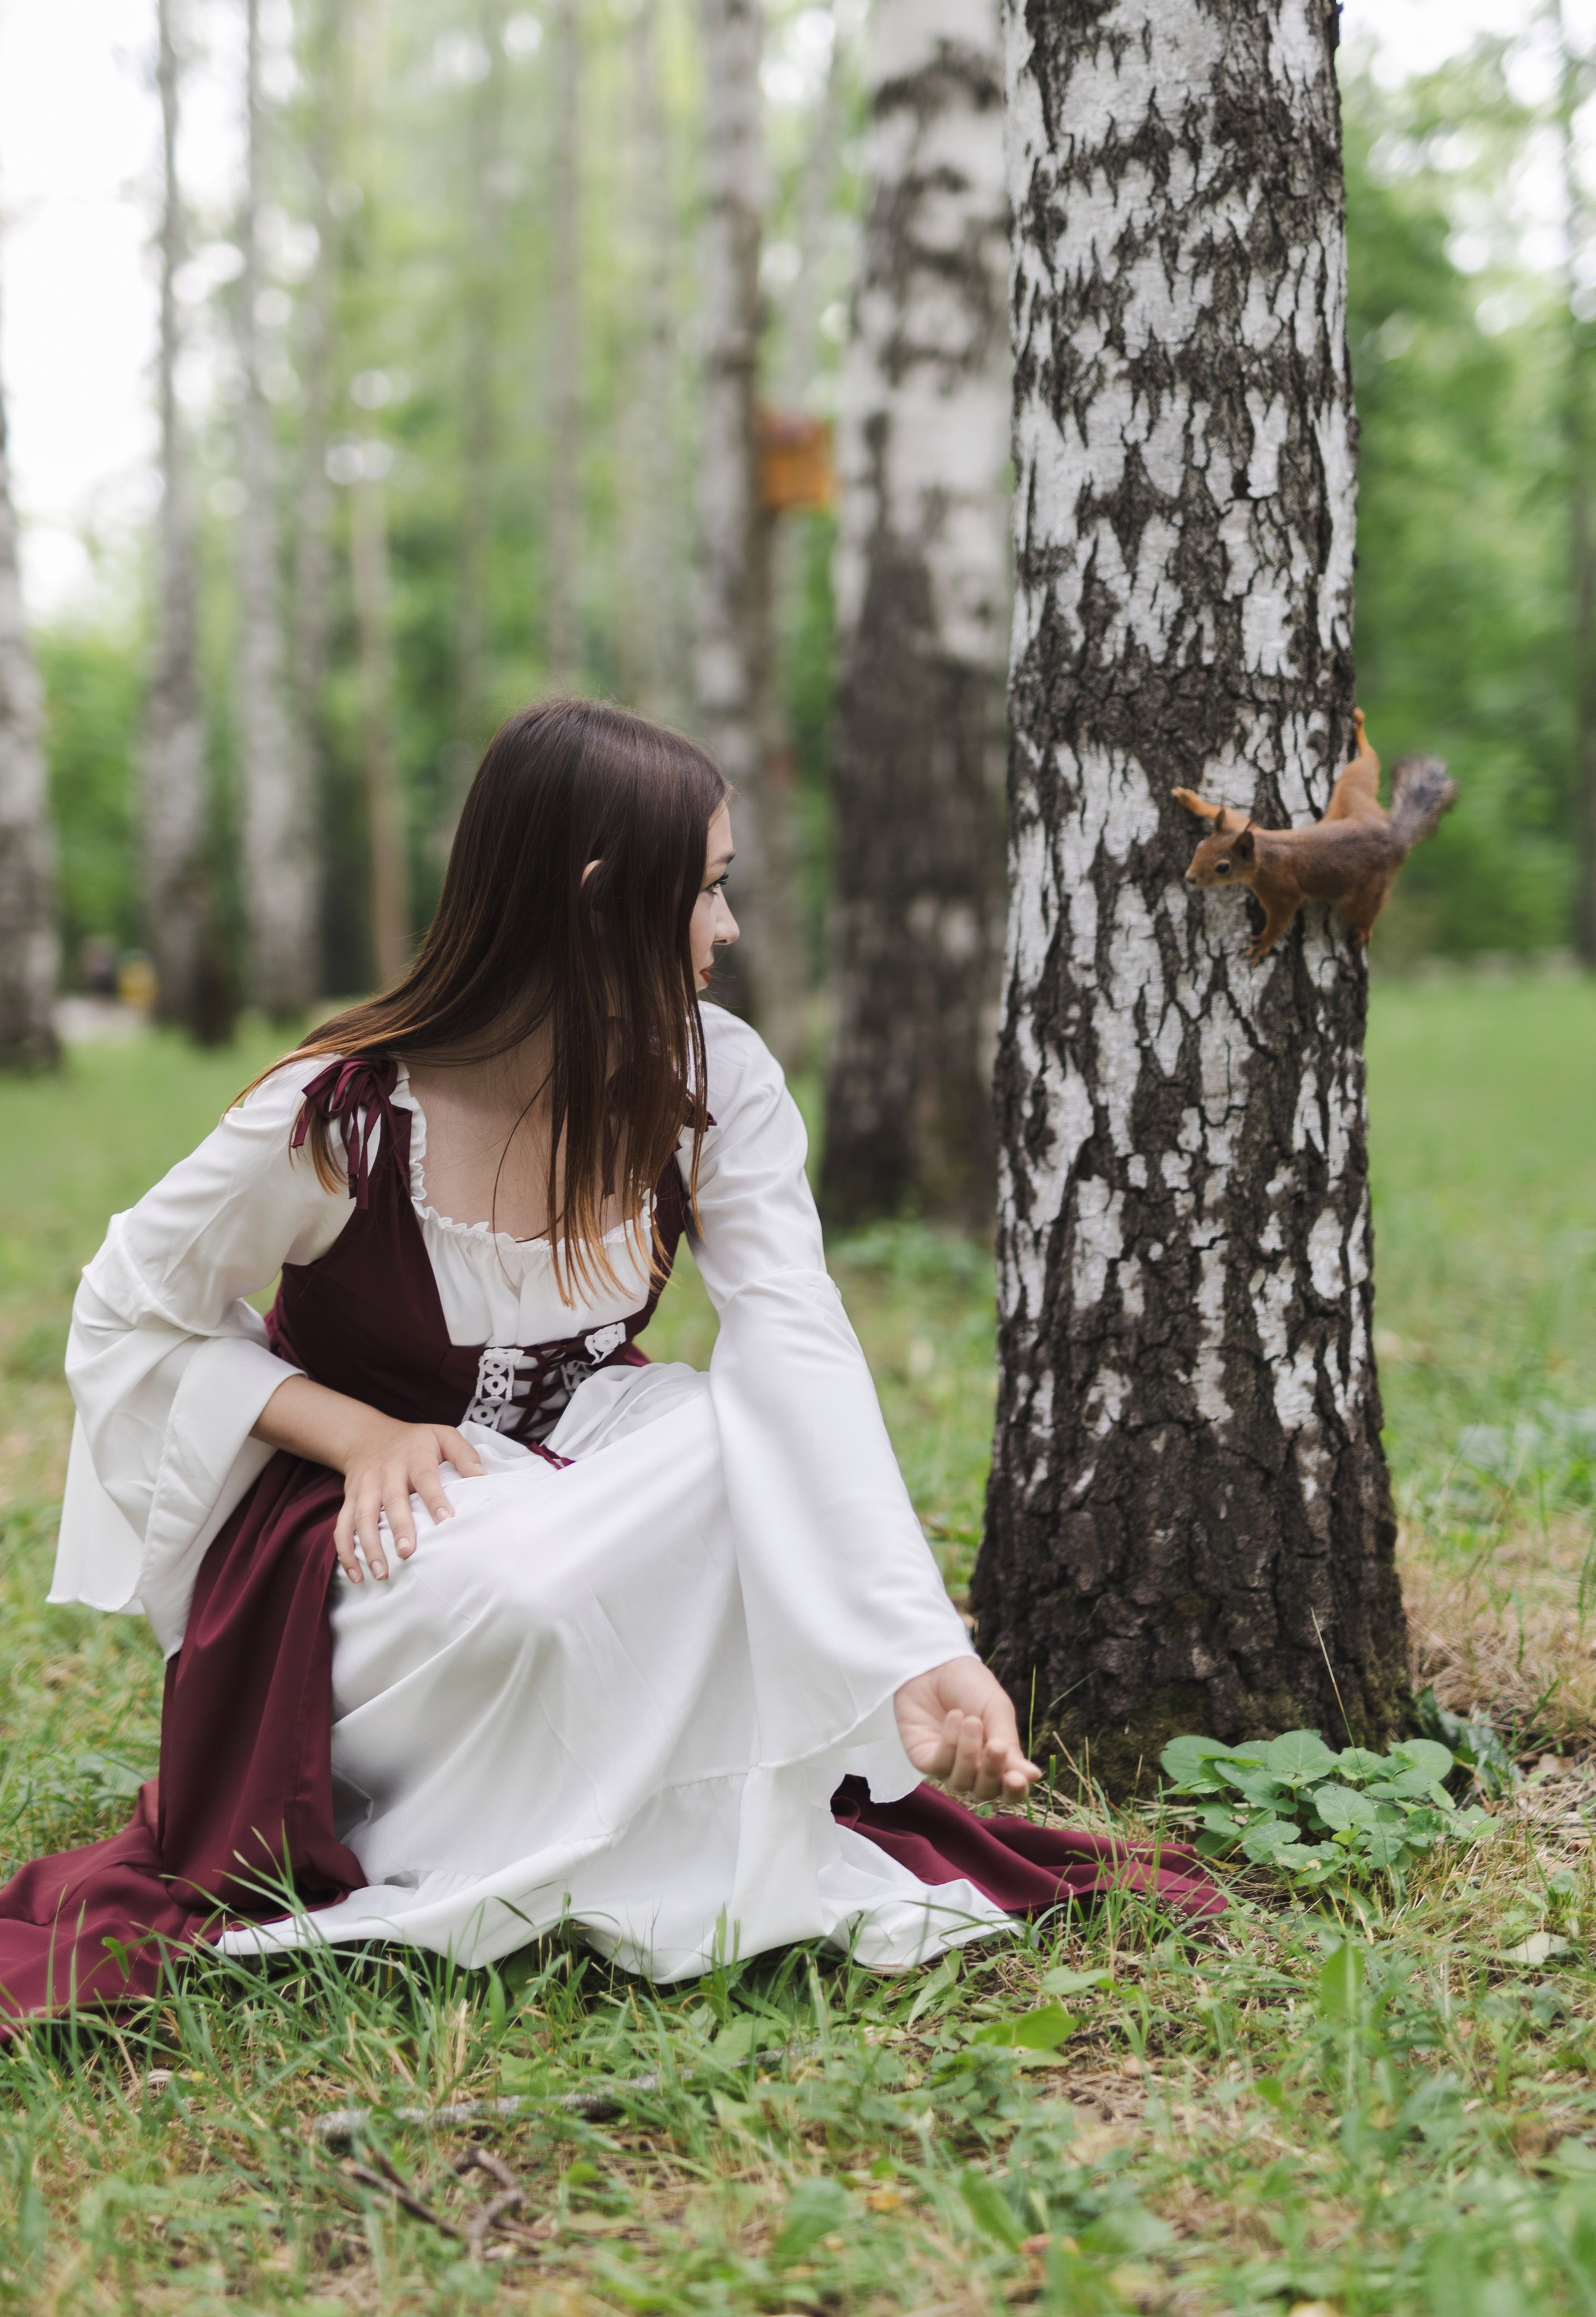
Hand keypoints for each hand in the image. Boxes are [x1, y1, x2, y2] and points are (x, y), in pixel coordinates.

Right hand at [334, 1415, 485, 1582]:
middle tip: (407, 1553)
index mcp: (413, 1458)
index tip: (446, 1520)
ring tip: (381, 1573)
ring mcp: (365, 1488)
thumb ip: (464, 1454)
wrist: (367, 1435)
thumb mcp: (442, 1435)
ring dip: (369, 1546)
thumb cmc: (414, 1441)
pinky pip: (342, 1527)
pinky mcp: (350, 1500)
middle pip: (392, 1501)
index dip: (435, 1499)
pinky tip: (357, 1574)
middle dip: (398, 1528)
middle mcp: (386, 1473)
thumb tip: (483, 1477)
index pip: (425, 1478)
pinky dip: (346, 1552)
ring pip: (362, 1518)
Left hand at [893, 1657, 1040, 1802]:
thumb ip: (1011, 1744)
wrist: (935, 1664)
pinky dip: (948, 1744)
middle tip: (996, 1745)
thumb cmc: (971, 1686)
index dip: (1015, 1791)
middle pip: (986, 1792)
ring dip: (969, 1753)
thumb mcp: (997, 1710)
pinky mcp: (924, 1759)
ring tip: (971, 1720)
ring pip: (961, 1783)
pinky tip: (953, 1718)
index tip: (1018, 1779)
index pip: (1009, 1790)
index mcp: (998, 1759)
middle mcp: (974, 1770)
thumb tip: (1034, 1777)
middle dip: (992, 1772)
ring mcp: (948, 1767)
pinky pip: (938, 1766)